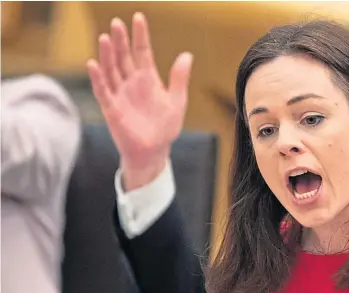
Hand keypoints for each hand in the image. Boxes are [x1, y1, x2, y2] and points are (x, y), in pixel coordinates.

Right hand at [87, 13, 192, 189]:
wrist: (153, 151)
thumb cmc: (165, 128)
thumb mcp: (177, 102)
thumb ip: (179, 80)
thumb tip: (187, 55)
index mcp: (148, 79)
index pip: (142, 52)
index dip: (140, 35)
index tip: (138, 17)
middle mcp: (131, 83)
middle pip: (124, 57)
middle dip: (121, 41)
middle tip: (117, 23)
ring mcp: (120, 94)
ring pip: (111, 70)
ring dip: (107, 55)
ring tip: (106, 38)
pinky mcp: (111, 109)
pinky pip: (103, 91)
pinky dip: (98, 79)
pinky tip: (93, 64)